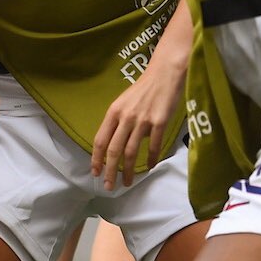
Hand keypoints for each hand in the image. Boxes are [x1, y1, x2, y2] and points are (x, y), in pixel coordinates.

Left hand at [91, 62, 181, 188]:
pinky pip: (153, 146)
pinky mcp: (159, 122)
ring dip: (128, 171)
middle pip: (114, 151)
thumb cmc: (144, 88)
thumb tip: (115, 143)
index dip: (96, 159)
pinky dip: (150, 159)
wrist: (165, 73)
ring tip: (127, 182)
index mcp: (114, 112)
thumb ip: (118, 122)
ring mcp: (142, 120)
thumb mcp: (124, 102)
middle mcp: (125, 117)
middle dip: (110, 172)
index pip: (100, 140)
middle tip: (109, 186)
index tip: (95, 172)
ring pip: (131, 152)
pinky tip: (148, 167)